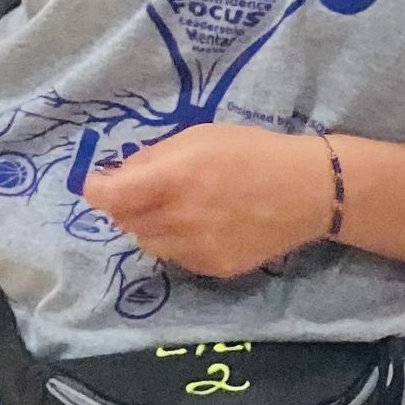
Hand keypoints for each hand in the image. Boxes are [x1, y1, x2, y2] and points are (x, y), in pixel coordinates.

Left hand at [88, 125, 333, 279]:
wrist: (308, 191)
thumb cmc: (254, 152)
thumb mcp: (201, 137)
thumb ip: (155, 156)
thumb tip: (119, 174)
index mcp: (176, 177)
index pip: (112, 196)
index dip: (96, 190)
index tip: (96, 183)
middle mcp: (181, 217)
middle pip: (125, 222)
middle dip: (126, 205)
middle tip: (144, 191)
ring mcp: (197, 248)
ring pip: (147, 243)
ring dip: (149, 225)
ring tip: (177, 208)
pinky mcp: (213, 267)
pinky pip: (176, 257)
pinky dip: (177, 242)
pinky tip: (202, 226)